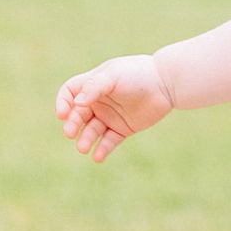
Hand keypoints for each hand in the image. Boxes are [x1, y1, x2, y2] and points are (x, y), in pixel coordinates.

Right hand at [55, 54, 172, 160]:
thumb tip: (77, 103)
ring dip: (85, 139)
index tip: (62, 114)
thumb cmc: (138, 74)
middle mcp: (100, 101)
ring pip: (92, 131)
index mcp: (94, 84)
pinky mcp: (124, 128)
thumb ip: (94, 87)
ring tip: (84, 148)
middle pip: (78, 115)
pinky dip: (102, 150)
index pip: (70, 93)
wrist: (167, 84)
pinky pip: (109, 141)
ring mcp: (111, 115)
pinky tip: (98, 157)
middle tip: (70, 133)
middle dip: (72, 124)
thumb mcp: (113, 76)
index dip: (63, 103)